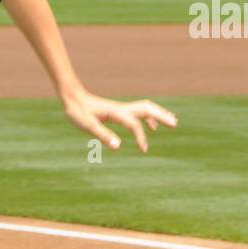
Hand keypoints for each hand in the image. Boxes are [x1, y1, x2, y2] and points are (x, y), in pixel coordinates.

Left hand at [61, 88, 177, 153]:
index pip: (134, 124)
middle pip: (147, 109)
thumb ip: (102, 135)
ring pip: (145, 109)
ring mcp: (121, 109)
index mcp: (115, 113)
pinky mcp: (118, 111)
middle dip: (161, 115)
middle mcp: (121, 109)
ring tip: (173, 122)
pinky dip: (148, 118)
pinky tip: (152, 126)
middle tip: (175, 124)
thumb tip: (117, 147)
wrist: (72, 98)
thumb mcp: (86, 125)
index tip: (144, 150)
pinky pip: (138, 113)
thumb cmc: (77, 112)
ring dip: (159, 114)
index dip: (141, 137)